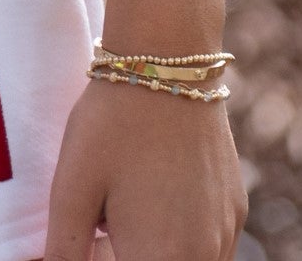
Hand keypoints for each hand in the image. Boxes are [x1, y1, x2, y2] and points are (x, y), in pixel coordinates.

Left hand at [43, 77, 245, 260]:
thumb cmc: (113, 123)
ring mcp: (226, 233)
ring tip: (125, 203)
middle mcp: (204, 256)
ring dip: (155, 249)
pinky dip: (180, 235)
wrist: (168, 61)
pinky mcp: (236, 209)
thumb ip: (64, 250)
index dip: (101, 258)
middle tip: (105, 219)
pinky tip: (154, 191)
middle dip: (126, 253)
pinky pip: (206, 244)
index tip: (93, 234)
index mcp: (163, 258)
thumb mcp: (71, 189)